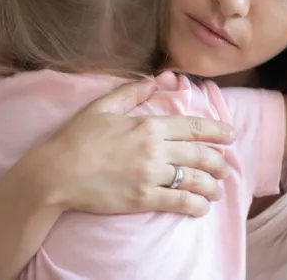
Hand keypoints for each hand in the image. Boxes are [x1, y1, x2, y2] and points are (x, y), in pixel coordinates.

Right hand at [29, 78, 234, 216]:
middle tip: (226, 167)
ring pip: (194, 179)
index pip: (194, 126)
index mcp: (148, 124)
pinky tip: (201, 207)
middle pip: (200, 154)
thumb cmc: (76, 138)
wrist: (55, 173)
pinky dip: (195, 205)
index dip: (217, 130)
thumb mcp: (103, 106)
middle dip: (219, 162)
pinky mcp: (142, 199)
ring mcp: (150, 175)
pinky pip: (178, 202)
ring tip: (217, 190)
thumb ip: (133, 91)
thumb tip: (158, 78)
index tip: (231, 135)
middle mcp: (155, 149)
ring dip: (211, 186)